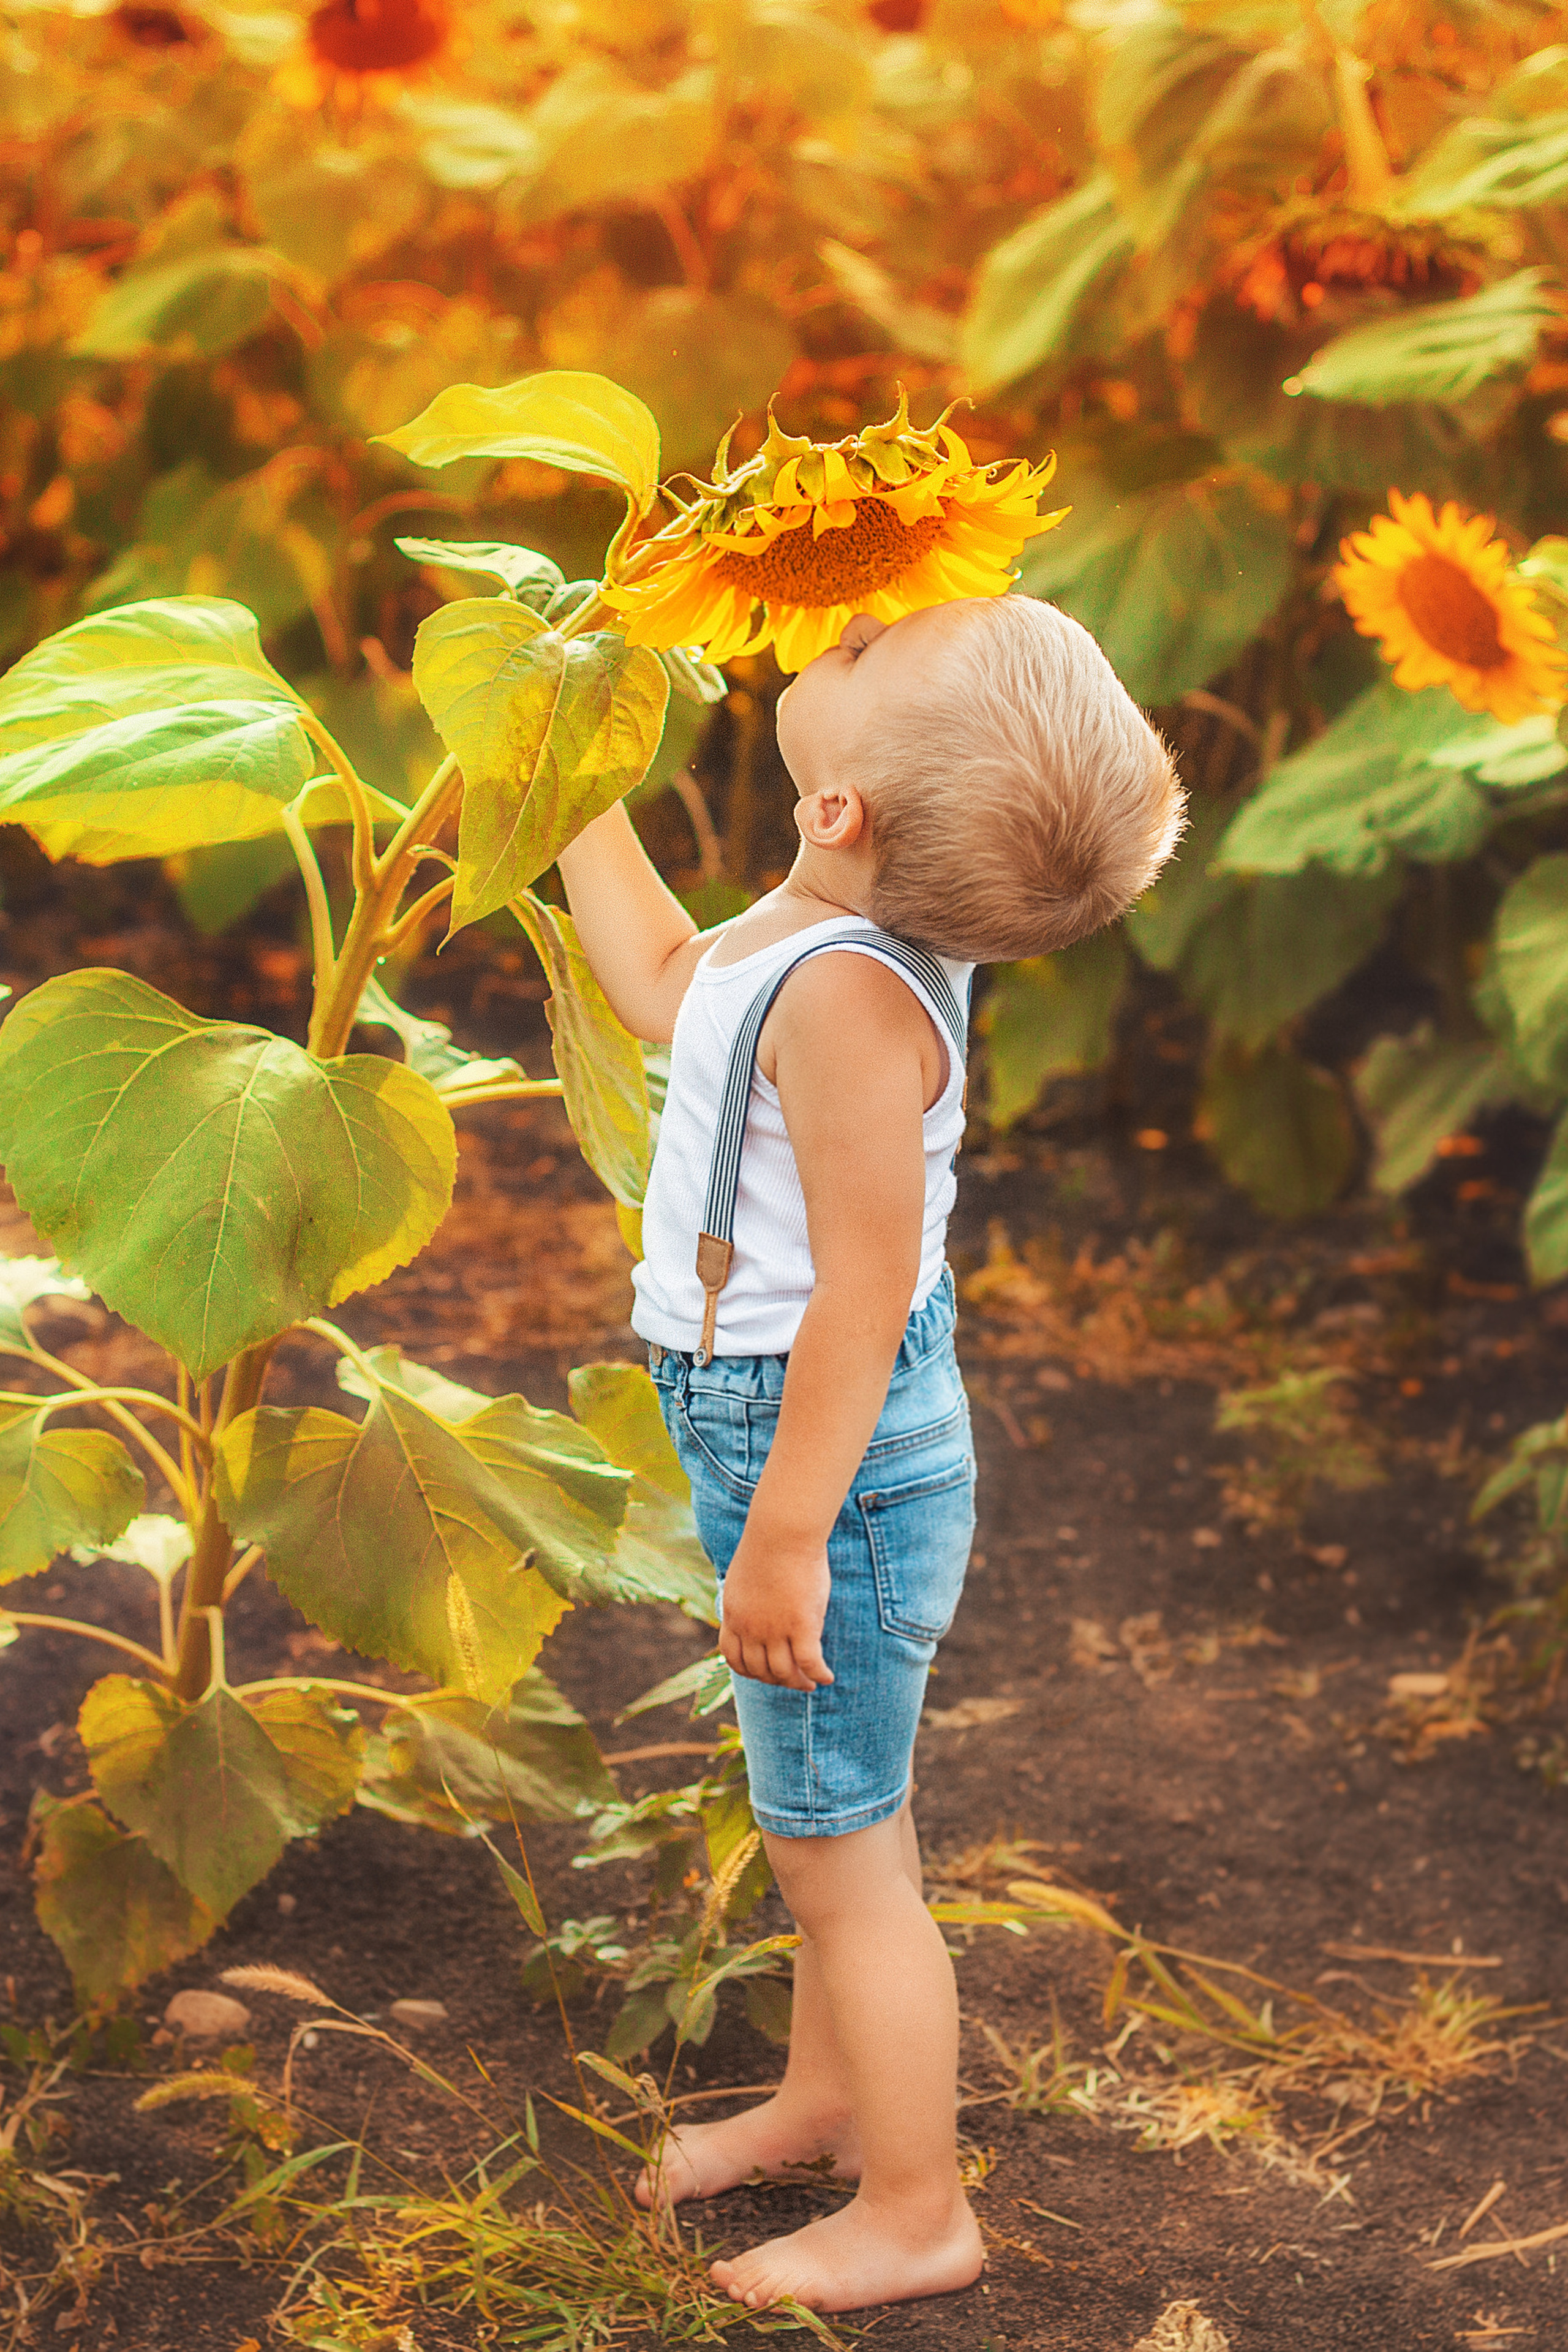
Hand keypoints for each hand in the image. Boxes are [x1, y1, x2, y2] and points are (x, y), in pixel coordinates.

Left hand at [718, 1530, 833, 1691]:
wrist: (782, 1532)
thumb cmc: (768, 1545)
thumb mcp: (744, 1577)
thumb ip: (747, 1600)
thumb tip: (756, 1607)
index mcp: (732, 1615)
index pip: (733, 1657)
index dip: (748, 1671)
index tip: (762, 1673)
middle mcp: (750, 1628)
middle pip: (759, 1670)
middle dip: (775, 1680)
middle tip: (791, 1681)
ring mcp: (775, 1630)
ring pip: (784, 1672)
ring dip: (798, 1683)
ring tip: (809, 1684)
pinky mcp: (801, 1626)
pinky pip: (810, 1662)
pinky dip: (819, 1675)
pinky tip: (827, 1677)